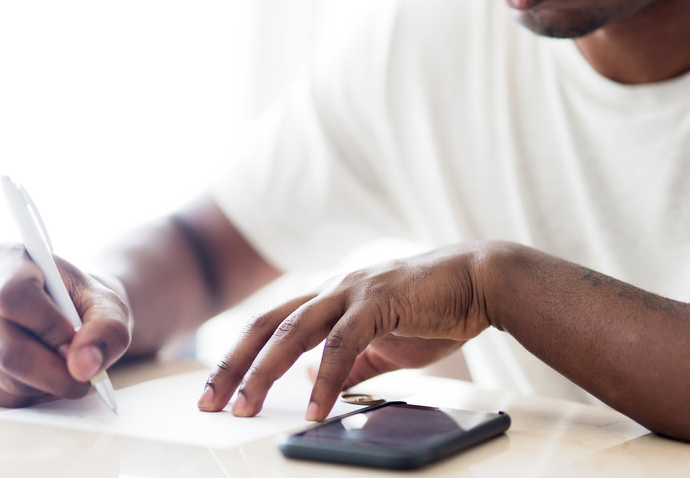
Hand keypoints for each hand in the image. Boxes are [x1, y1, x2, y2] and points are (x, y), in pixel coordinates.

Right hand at [0, 243, 131, 406]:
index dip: (48, 325)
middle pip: (6, 348)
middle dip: (54, 372)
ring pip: (3, 378)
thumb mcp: (108, 305)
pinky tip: (47, 378)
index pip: (13, 295)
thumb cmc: (82, 301)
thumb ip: (107, 329)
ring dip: (46, 386)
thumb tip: (84, 366)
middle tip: (85, 377)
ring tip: (69, 370)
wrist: (64, 310)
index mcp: (7, 260)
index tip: (76, 338)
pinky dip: (31, 396)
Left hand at [198, 242, 500, 419]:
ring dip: (264, 372)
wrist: (480, 280)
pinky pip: (342, 343)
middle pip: (267, 326)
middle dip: (233, 365)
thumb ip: (351, 362)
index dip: (239, 357)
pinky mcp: (379, 301)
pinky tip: (314, 408)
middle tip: (209, 403)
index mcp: (331, 297)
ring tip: (245, 408)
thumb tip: (318, 383)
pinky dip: (325, 378)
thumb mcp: (384, 343)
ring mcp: (354, 291)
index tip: (216, 390)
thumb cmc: (435, 308)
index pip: (271, 326)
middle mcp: (333, 288)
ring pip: (294, 331)